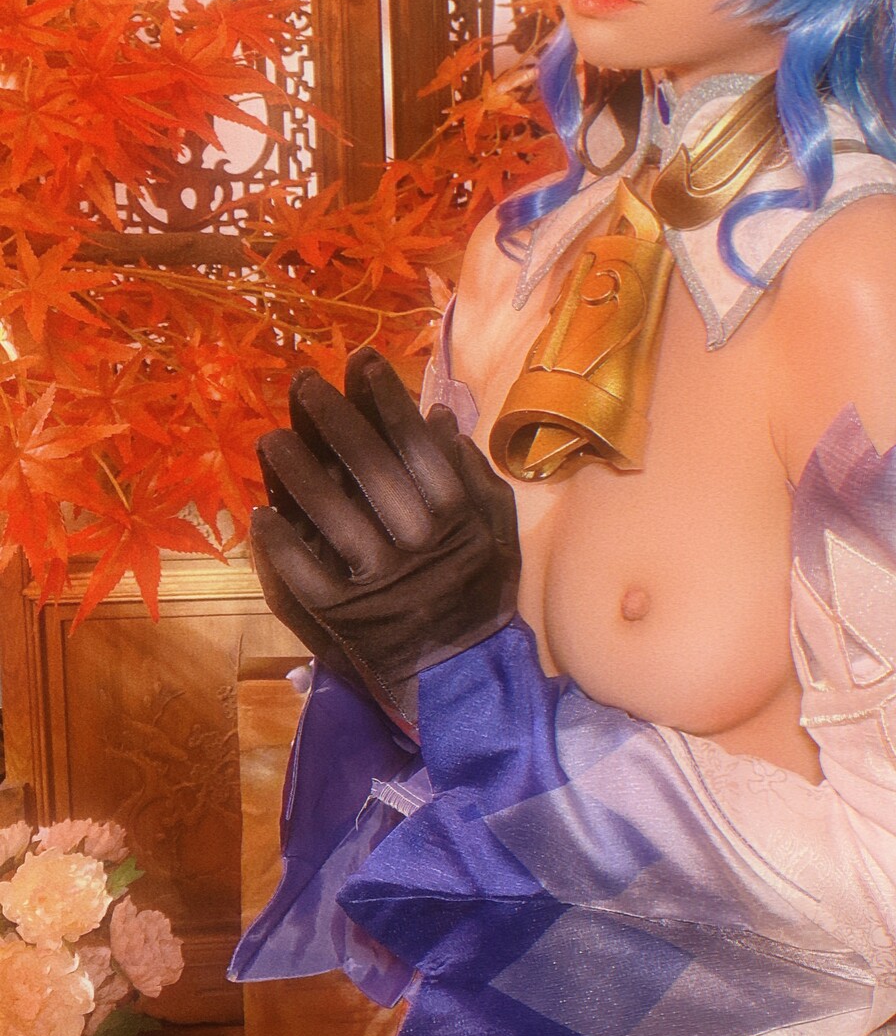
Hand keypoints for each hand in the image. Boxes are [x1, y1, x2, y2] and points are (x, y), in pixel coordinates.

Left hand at [250, 348, 519, 736]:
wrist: (462, 675)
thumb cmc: (479, 592)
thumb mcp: (496, 527)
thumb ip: (473, 474)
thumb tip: (439, 418)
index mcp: (455, 514)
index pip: (414, 440)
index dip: (386, 396)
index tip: (362, 360)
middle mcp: (415, 540)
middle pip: (367, 464)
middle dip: (332, 415)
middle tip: (304, 381)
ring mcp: (374, 579)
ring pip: (327, 512)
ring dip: (295, 470)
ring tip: (270, 437)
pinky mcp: (339, 614)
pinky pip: (301, 571)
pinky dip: (279, 543)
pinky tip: (260, 513)